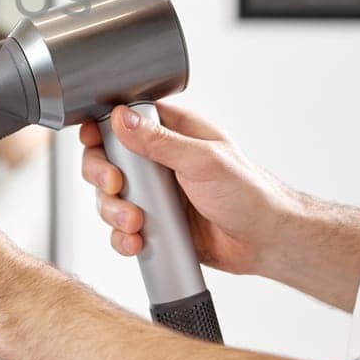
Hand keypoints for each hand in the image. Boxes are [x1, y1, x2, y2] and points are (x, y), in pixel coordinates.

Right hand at [79, 102, 293, 277]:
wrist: (266, 242)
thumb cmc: (249, 193)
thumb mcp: (204, 160)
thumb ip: (160, 141)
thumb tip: (120, 118)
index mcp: (174, 134)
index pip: (125, 121)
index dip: (102, 130)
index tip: (94, 142)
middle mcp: (160, 162)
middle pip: (107, 159)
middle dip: (102, 175)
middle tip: (115, 186)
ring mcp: (155, 195)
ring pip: (110, 197)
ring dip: (112, 211)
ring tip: (135, 223)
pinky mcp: (156, 224)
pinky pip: (123, 229)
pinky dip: (121, 237)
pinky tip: (135, 242)